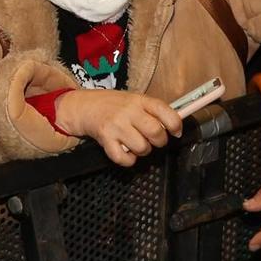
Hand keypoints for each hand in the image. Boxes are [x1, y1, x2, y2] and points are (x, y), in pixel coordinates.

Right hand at [55, 88, 183, 164]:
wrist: (84, 106)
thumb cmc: (113, 105)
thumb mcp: (134, 101)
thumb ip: (151, 112)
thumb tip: (172, 127)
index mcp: (139, 100)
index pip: (165, 111)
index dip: (175, 125)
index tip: (176, 131)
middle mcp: (129, 111)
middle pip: (156, 132)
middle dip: (159, 141)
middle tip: (154, 140)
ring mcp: (116, 125)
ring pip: (142, 148)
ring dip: (142, 151)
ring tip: (136, 144)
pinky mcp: (105, 139)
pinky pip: (124, 158)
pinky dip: (128, 160)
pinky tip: (125, 152)